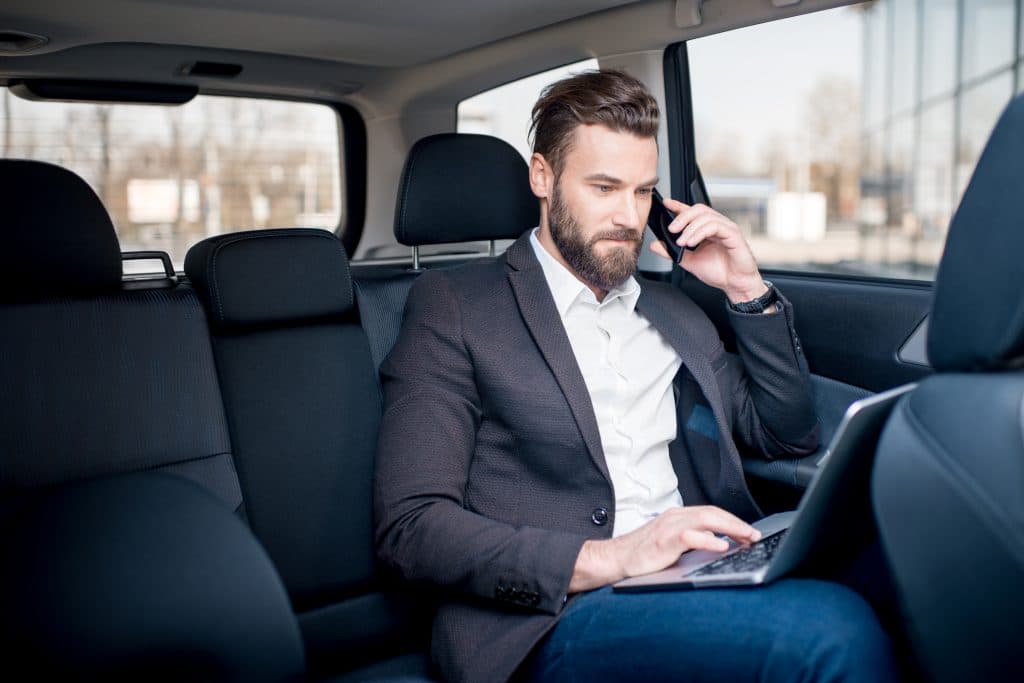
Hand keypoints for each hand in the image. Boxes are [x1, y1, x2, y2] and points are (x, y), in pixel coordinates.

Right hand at [569, 506, 760, 591]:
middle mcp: (675, 517)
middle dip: (737, 523)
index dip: (733, 521)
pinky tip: (722, 545)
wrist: (615, 559)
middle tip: (755, 535)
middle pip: (713, 513)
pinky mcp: (664, 541)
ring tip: (747, 537)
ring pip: (706, 519)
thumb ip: (693, 539)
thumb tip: (719, 541)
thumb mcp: (672, 543)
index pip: (711, 512)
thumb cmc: (642, 554)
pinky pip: (690, 536)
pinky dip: (709, 539)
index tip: (750, 532)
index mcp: (678, 516)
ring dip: (730, 528)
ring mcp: (669, 527)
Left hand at [649, 198, 766, 302]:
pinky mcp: (734, 234)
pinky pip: (715, 226)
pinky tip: (692, 242)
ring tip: (681, 242)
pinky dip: (700, 232)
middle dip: (682, 217)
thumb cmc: (719, 272)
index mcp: (708, 229)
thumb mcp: (688, 261)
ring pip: (705, 216)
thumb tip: (655, 245)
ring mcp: (726, 228)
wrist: (735, 285)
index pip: (692, 212)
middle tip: (671, 229)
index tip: (666, 204)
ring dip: (690, 228)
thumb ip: (672, 252)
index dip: (679, 206)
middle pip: (698, 209)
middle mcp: (718, 225)